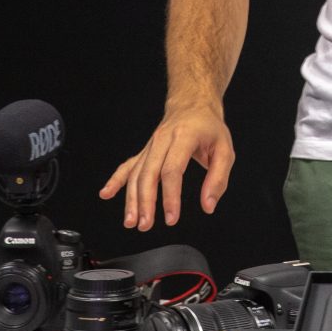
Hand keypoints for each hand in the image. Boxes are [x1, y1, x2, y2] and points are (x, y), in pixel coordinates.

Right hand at [98, 101, 234, 230]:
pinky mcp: (145, 151)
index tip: (171, 219)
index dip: (170, 196)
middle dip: (145, 202)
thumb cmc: (209, 128)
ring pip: (136, 173)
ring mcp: (151, 145)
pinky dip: (116, 180)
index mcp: (184, 137)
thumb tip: (208, 205)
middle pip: (149, 173)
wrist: (193, 105)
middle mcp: (163, 139)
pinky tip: (106, 193)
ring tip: (131, 222)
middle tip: (145, 225)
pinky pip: (128, 166)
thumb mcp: (225, 150)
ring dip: (131, 199)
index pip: (172, 170)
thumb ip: (218, 179)